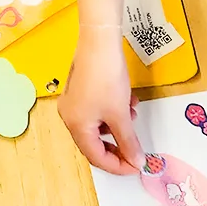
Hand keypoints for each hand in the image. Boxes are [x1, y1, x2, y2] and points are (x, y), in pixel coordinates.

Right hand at [58, 27, 143, 175]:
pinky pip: (97, 109)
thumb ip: (128, 142)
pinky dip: (112, 110)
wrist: (99, 39)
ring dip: (117, 124)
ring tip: (132, 112)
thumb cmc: (107, 78)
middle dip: (118, 143)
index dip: (118, 165)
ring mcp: (73, 101)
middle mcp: (70, 116)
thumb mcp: (120, 113)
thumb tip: (136, 162)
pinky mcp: (80, 87)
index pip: (96, 157)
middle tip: (136, 146)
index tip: (136, 166)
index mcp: (76, 126)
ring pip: (98, 124)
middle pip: (95, 141)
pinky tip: (126, 99)